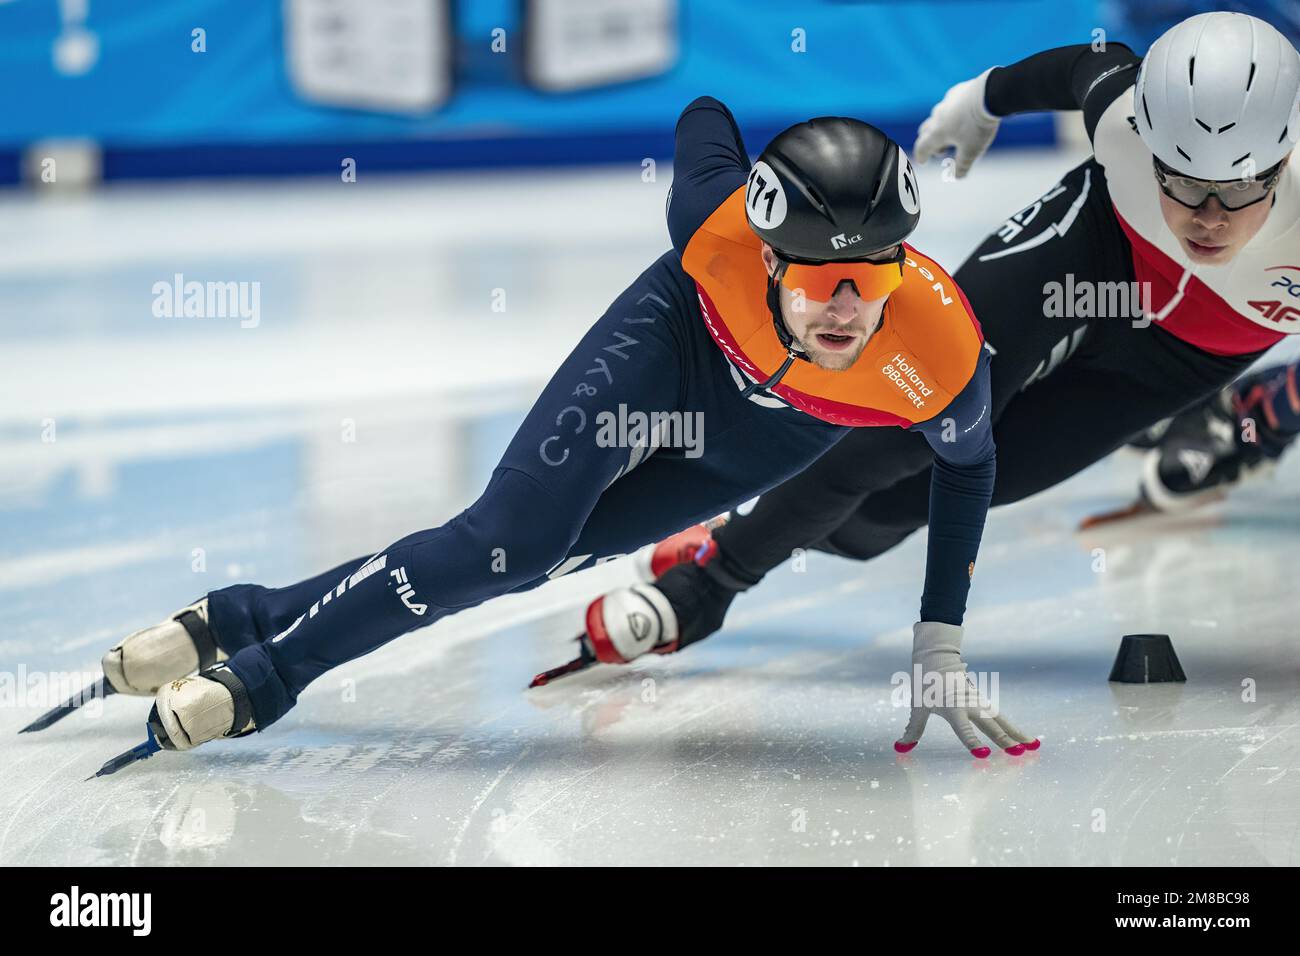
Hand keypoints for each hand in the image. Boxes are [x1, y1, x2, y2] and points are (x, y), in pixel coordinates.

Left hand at [894, 621, 1038, 757]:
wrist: (936, 657)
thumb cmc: (924, 682)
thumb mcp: (917, 706)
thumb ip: (913, 729)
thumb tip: (900, 748)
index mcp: (952, 708)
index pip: (964, 729)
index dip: (973, 742)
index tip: (984, 755)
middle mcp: (969, 706)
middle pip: (989, 725)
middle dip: (1005, 740)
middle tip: (1019, 753)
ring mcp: (978, 702)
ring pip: (1000, 720)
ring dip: (1016, 733)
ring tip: (1033, 746)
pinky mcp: (982, 701)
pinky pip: (1000, 717)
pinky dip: (1013, 727)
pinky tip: (1024, 738)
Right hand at [912, 69, 999, 178]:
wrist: (989, 95)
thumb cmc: (977, 126)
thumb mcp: (971, 151)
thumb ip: (962, 165)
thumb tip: (956, 176)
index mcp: (937, 133)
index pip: (922, 147)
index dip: (921, 156)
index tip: (922, 161)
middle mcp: (938, 117)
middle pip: (925, 130)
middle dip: (930, 141)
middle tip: (942, 149)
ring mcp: (946, 102)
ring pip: (937, 116)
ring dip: (941, 126)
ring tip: (954, 132)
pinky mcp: (957, 92)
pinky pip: (950, 104)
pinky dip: (953, 112)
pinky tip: (963, 114)